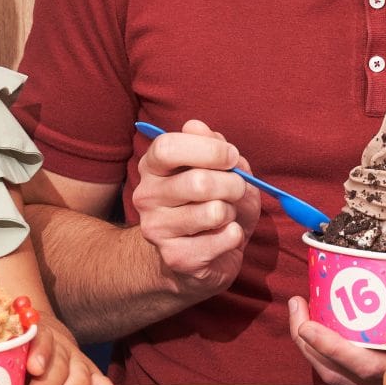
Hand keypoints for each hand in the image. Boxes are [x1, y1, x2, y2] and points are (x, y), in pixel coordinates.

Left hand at [16, 316, 115, 384]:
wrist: (42, 344)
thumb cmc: (16, 358)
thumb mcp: (4, 356)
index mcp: (37, 333)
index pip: (42, 336)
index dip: (39, 351)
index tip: (33, 368)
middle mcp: (62, 346)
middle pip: (59, 366)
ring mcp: (80, 361)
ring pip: (80, 379)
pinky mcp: (94, 377)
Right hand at [131, 120, 263, 301]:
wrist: (195, 256)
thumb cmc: (210, 202)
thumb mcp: (219, 169)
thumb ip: (213, 146)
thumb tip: (197, 126)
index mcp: (152, 167)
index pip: (167, 147)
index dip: (209, 150)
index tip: (232, 157)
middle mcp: (146, 196)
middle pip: (198, 182)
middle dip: (233, 184)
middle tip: (238, 189)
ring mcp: (157, 230)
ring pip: (214, 212)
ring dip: (233, 212)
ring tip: (225, 216)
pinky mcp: (176, 258)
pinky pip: (224, 238)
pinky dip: (235, 235)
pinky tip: (223, 238)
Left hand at [288, 285, 385, 384]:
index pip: (360, 365)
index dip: (330, 347)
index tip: (307, 323)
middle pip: (338, 373)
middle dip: (309, 342)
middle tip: (297, 306)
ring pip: (339, 376)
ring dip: (314, 348)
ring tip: (302, 310)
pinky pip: (348, 373)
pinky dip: (329, 352)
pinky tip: (323, 325)